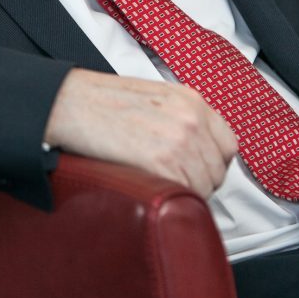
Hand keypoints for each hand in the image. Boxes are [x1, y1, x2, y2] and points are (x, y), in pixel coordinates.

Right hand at [44, 69, 237, 198]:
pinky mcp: (160, 163)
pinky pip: (184, 196)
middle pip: (217, 171)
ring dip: (185, 195)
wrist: (70, 102)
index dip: (213, 164)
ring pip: (203, 188)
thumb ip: (181, 117)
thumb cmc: (101, 101)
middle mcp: (190, 119)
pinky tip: (151, 190)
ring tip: (158, 188)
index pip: (228, 146)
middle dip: (199, 183)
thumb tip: (198, 148)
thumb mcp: (154, 96)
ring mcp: (178, 141)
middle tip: (172, 184)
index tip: (197, 171)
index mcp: (190, 101)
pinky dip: (171, 201)